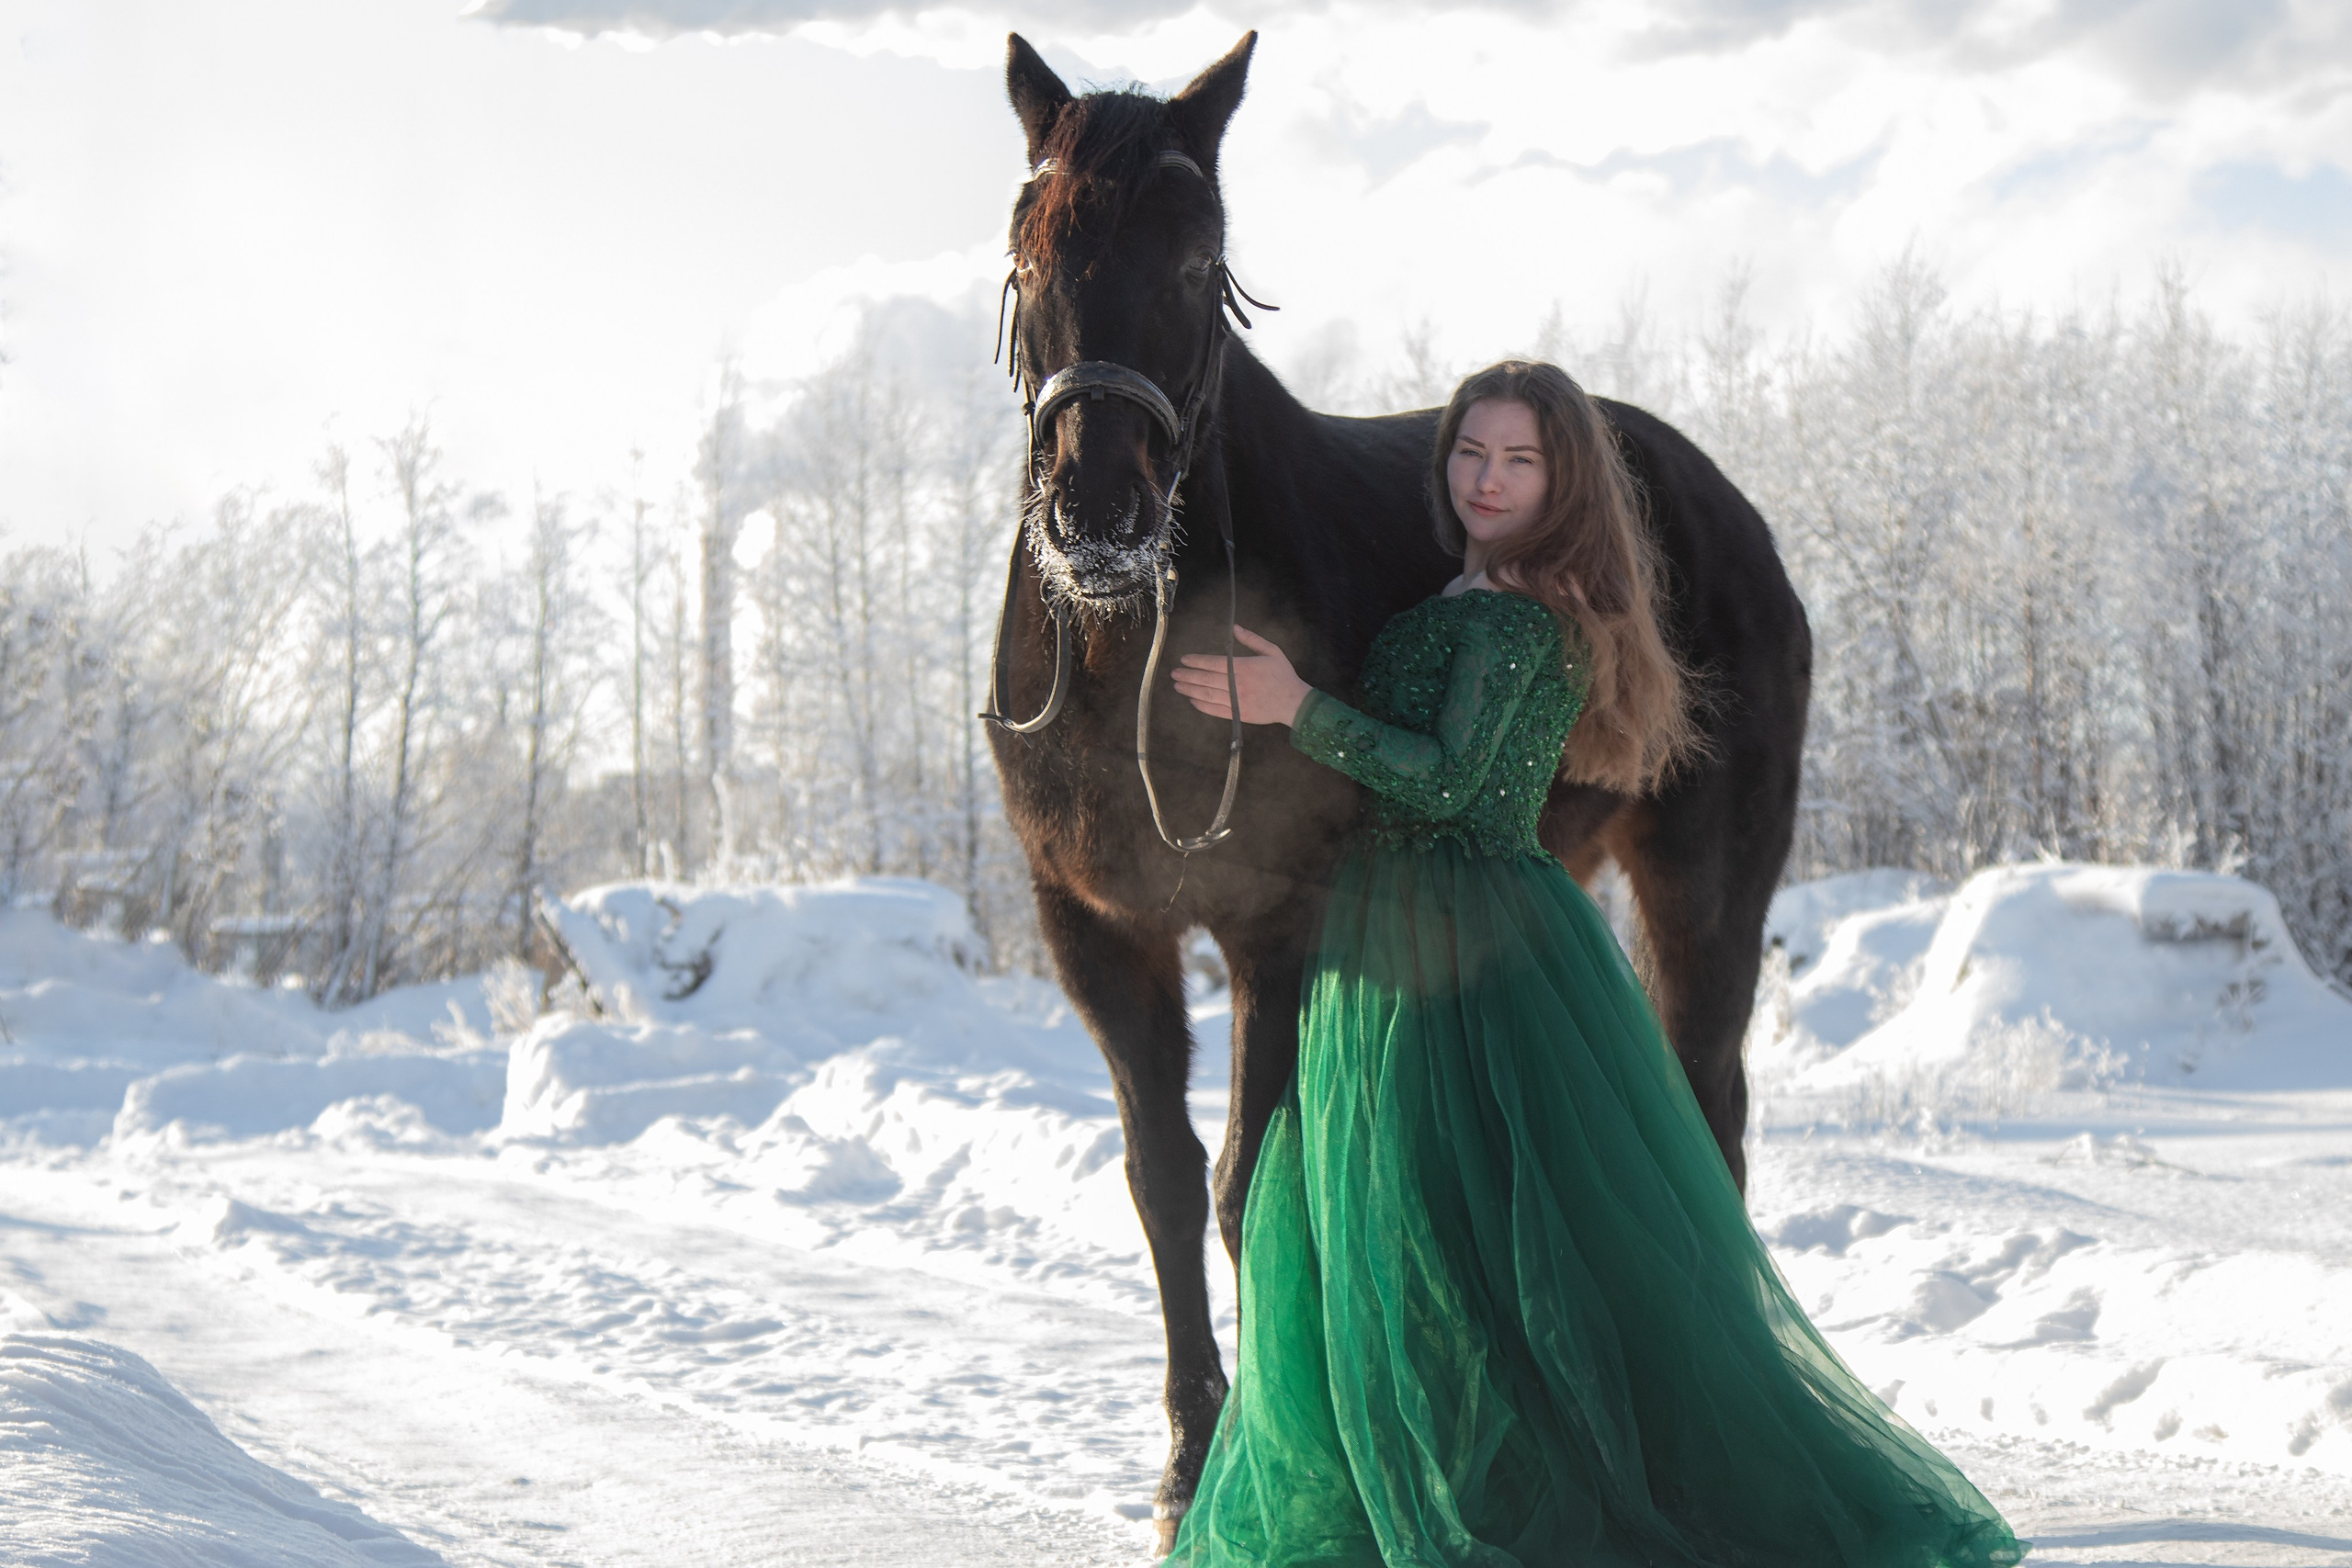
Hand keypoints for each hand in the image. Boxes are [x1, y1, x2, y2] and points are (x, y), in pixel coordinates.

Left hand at [1172, 625, 1312, 726]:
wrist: (1293, 702)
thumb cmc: (1283, 675)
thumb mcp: (1271, 651)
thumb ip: (1252, 639)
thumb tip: (1235, 628)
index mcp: (1244, 667)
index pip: (1214, 663)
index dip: (1197, 661)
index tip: (1184, 659)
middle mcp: (1238, 684)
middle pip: (1206, 679)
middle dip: (1188, 675)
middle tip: (1174, 673)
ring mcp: (1237, 701)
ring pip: (1207, 695)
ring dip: (1190, 690)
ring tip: (1178, 686)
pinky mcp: (1239, 715)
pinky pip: (1216, 710)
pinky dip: (1202, 706)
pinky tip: (1193, 700)